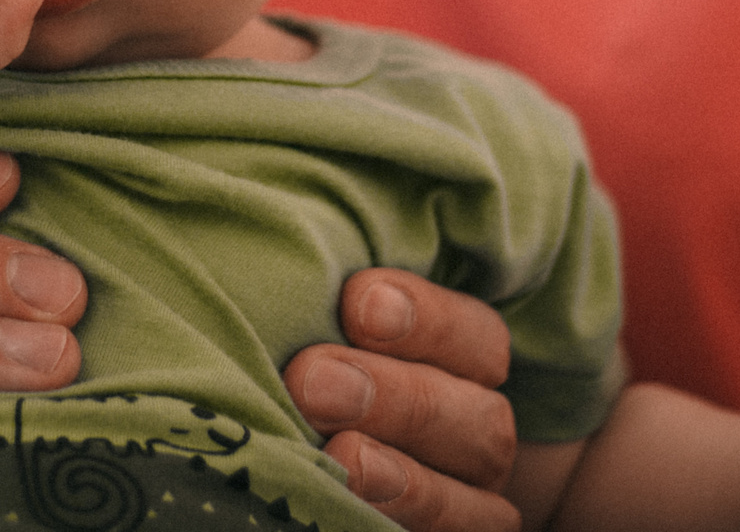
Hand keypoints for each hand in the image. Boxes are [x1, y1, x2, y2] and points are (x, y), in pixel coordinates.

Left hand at [285, 269, 520, 531]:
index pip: (475, 336)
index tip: (358, 301)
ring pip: (475, 488)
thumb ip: (322, 305)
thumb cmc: (293, 374)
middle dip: (396, 394)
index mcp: (456, 363)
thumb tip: (261, 236)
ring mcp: (467, 497)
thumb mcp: (314, 332)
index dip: (426, 317)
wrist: (277, 472)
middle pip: (477, 414)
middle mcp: (473, 430)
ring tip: (336, 453)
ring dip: (402, 471)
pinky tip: (350, 501)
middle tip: (313, 378)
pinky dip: (408, 520)